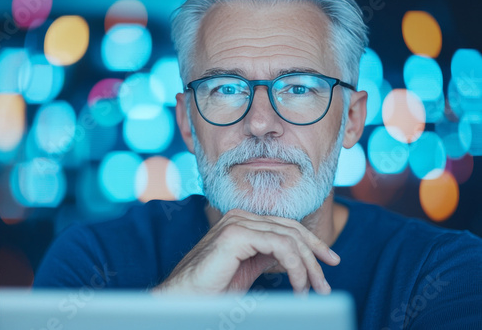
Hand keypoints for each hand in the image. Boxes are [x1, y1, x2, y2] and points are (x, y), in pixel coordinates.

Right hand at [152, 209, 339, 294]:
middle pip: (292, 229)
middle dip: (314, 256)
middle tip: (325, 285)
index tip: (330, 262)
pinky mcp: (235, 234)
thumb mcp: (249, 267)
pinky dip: (295, 267)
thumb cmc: (212, 287)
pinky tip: (298, 286)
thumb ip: (268, 254)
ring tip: (312, 290)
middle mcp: (240, 216)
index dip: (312, 243)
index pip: (287, 226)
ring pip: (289, 237)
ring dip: (307, 267)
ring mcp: (237, 222)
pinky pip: (280, 246)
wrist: (185, 299)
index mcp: (243, 221)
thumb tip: (295, 256)